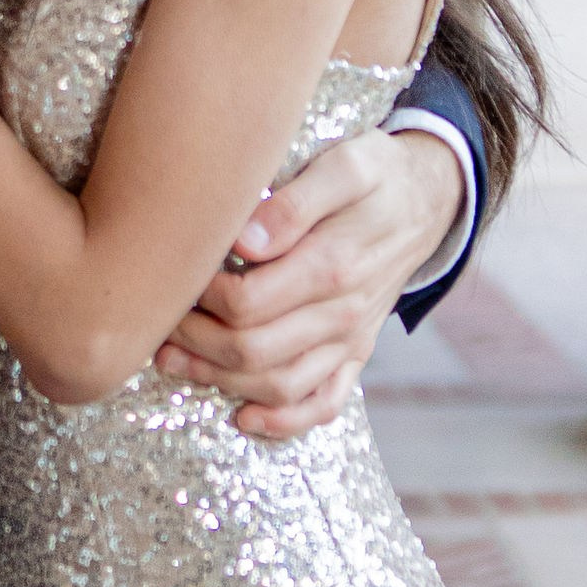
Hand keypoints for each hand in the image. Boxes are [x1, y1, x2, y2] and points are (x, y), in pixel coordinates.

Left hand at [153, 126, 462, 437]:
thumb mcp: (347, 166)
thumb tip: (245, 241)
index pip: (246, 302)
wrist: (428, 200)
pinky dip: (282, 421)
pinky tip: (243, 417)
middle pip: (252, 349)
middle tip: (159, 318)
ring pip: (277, 384)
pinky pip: (323, 404)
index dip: (199, 298)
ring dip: (218, 380)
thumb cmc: (377, 175)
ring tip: (172, 359)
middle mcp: (342, 312)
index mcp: (333, 265)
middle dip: (194, 341)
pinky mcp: (356, 353)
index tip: (176, 277)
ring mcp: (350, 338)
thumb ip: (294, 203)